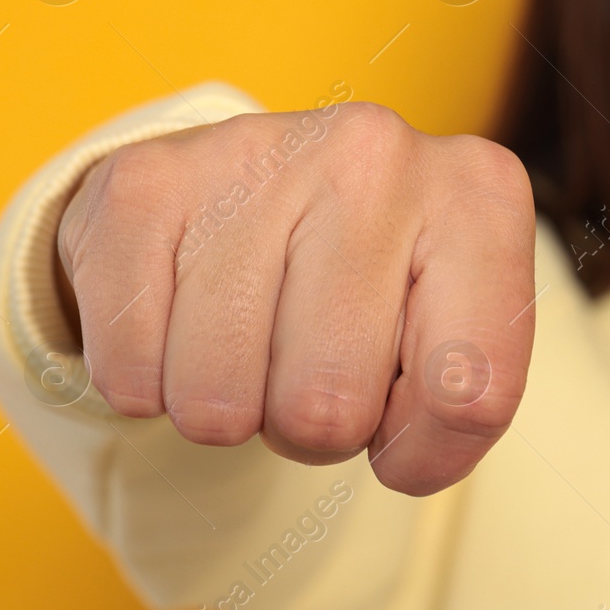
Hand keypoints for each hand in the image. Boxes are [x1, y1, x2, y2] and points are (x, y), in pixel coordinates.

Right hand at [55, 102, 536, 495]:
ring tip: (251, 336)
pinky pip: (130, 373)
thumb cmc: (371, 284)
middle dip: (313, 426)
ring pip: (218, 400)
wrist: (246, 187)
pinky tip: (181, 317)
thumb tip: (403, 458)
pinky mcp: (146, 180)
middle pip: (328, 408)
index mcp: (479, 195)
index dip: (423, 450)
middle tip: (310, 362)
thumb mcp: (450, 334)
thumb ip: (458, 412)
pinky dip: (147, 384)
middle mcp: (378, 153)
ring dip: (228, 408)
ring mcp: (258, 151)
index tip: (402, 418)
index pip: (470, 395)